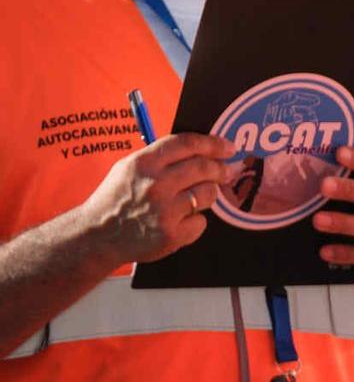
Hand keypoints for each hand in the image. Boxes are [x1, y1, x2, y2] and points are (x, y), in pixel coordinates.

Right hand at [80, 134, 234, 265]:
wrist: (96, 237)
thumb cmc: (115, 200)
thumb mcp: (129, 167)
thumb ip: (162, 156)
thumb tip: (203, 150)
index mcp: (144, 163)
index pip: (188, 144)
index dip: (213, 143)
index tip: (228, 147)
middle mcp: (156, 184)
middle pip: (204, 167)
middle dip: (221, 168)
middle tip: (229, 171)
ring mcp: (164, 211)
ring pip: (207, 194)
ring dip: (207, 195)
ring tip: (194, 199)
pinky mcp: (171, 234)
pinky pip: (201, 222)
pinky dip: (195, 222)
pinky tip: (180, 221)